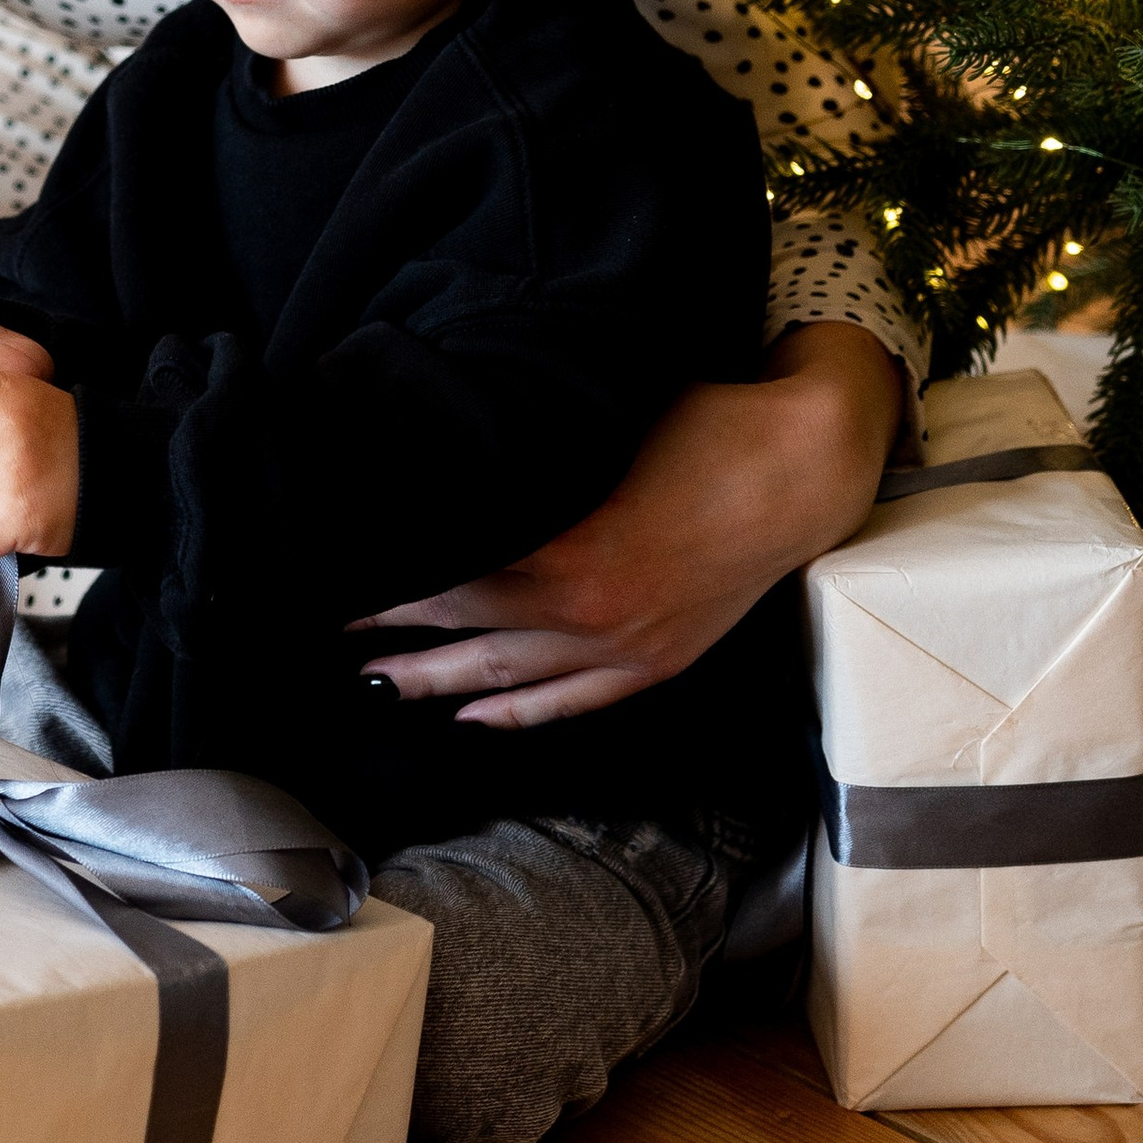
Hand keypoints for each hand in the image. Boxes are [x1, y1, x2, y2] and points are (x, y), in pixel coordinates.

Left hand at [352, 322, 903, 728]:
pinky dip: (520, 714)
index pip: (458, 583)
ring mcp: (631, 649)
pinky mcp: (661, 660)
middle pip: (474, 640)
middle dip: (401, 643)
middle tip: (338, 639)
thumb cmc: (702, 425)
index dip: (397, 587)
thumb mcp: (599, 430)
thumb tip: (452, 456)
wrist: (804, 465)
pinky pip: (576, 701)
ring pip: (515, 681)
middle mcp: (595, 618)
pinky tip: (475, 717)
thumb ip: (529, 461)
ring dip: (443, 684)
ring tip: (379, 684)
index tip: (347, 577)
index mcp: (571, 558)